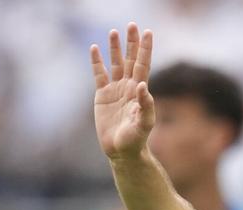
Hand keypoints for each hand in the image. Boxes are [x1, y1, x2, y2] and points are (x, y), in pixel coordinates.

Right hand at [92, 23, 154, 160]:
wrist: (121, 151)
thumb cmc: (136, 139)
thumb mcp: (144, 124)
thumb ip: (145, 105)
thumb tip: (142, 85)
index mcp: (139, 91)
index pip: (143, 65)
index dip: (145, 49)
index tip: (147, 32)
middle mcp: (128, 87)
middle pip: (130, 59)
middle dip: (131, 43)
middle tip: (132, 25)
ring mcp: (115, 90)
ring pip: (115, 64)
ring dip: (115, 48)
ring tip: (114, 31)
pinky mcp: (102, 96)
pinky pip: (99, 74)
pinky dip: (96, 62)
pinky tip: (94, 49)